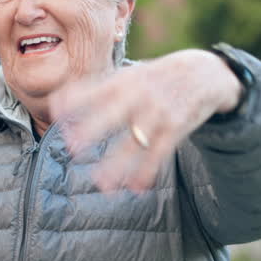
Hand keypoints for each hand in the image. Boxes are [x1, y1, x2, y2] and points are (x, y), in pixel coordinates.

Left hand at [50, 49, 242, 192]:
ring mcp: (159, 113)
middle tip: (73, 148)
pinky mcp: (176, 129)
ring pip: (135, 142)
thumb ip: (101, 87)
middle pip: (113, 113)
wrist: (206, 73)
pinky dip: (147, 172)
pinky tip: (136, 188)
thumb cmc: (159, 76)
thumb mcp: (132, 72)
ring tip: (101, 184)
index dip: (73, 98)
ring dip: (117, 164)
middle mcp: (140, 95)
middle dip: (92, 129)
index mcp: (124, 80)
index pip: (93, 88)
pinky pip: (159, 154)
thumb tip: (60, 102)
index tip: (54, 112)